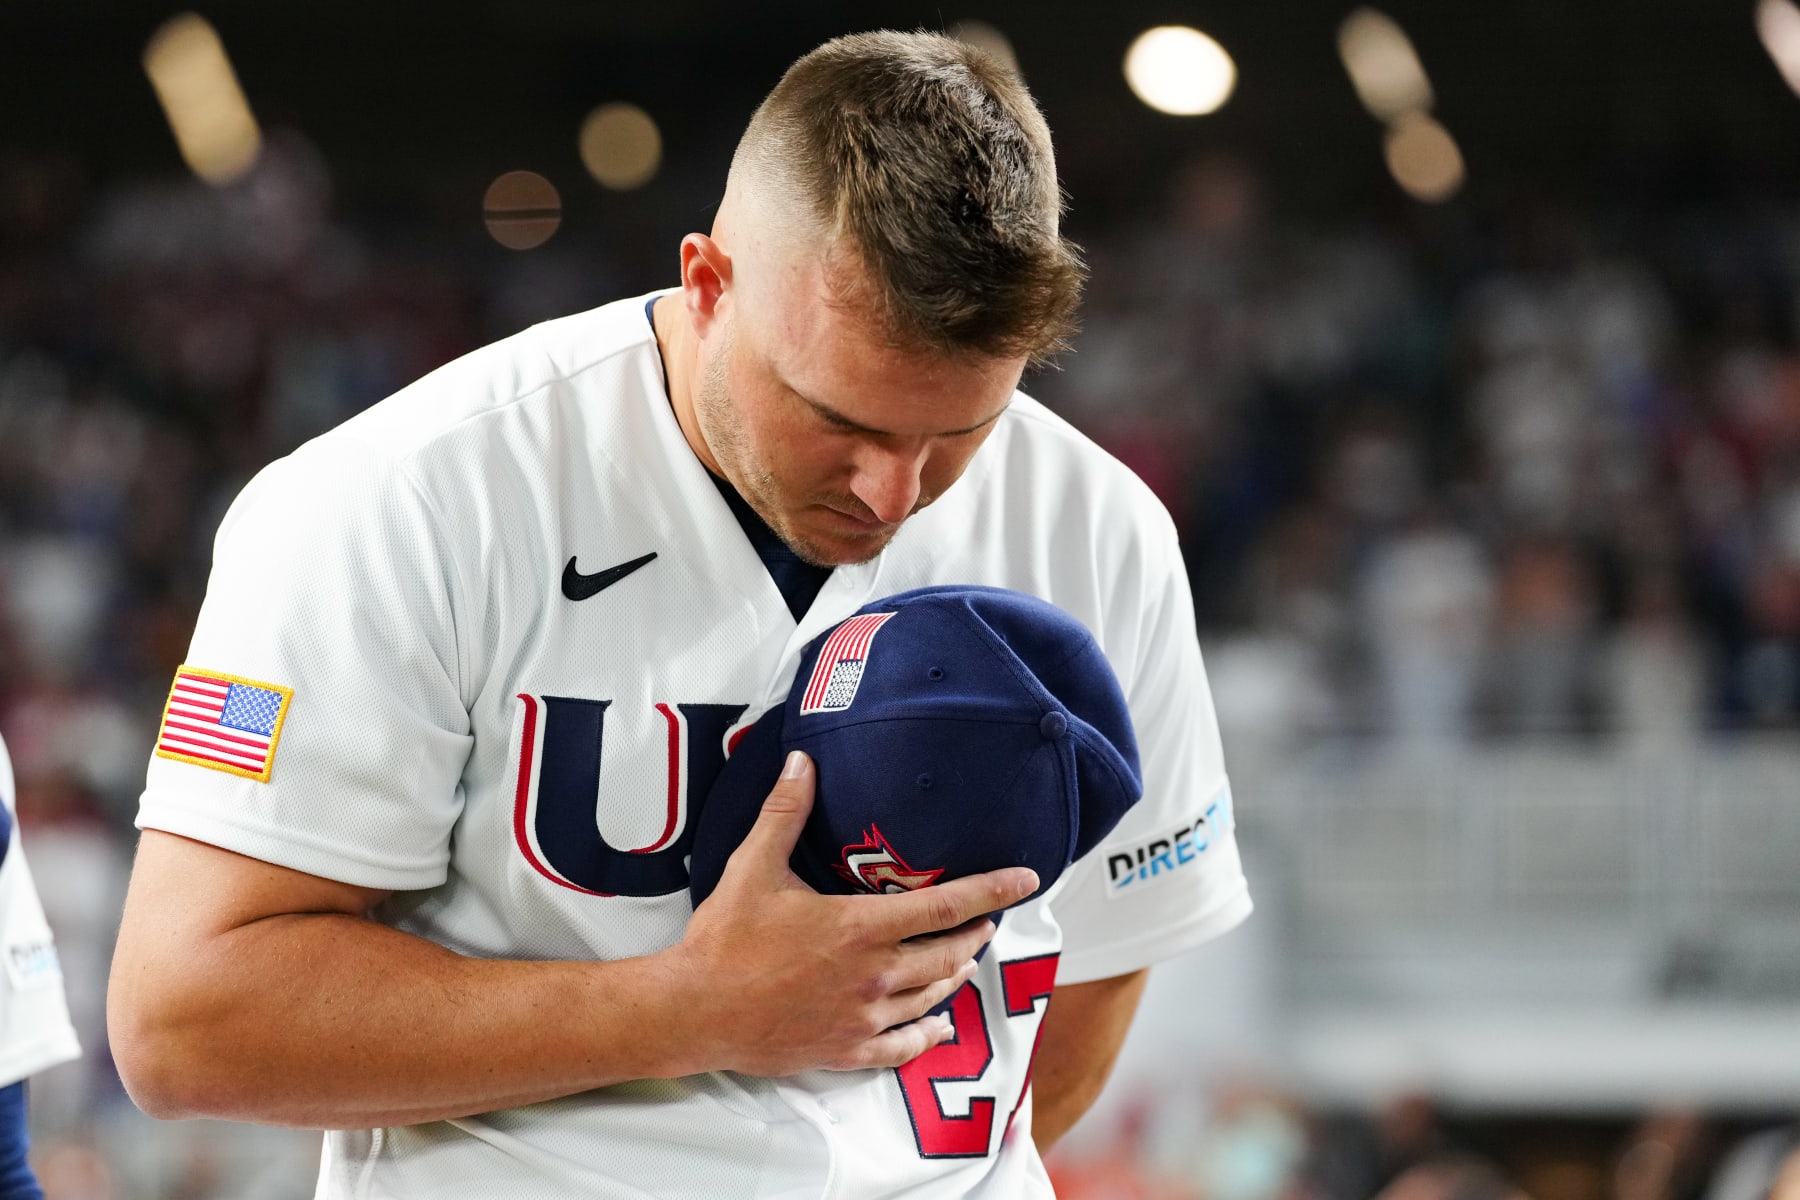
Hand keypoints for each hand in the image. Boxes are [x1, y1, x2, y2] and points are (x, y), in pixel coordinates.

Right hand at [666, 750, 1038, 1076]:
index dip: (993, 890)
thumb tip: (801, 762)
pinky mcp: (846, 1050)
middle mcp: (874, 976)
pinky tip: (940, 1028)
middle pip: (949, 953)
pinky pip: (904, 1047)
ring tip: (966, 958)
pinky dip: (929, 1035)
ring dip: (955, 974)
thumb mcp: (753, 866)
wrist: (694, 1010)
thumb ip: (785, 813)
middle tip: (989, 920)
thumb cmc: (724, 940)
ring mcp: (863, 1018)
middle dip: (977, 933)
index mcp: (860, 928)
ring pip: (932, 996)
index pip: (946, 906)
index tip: (1027, 878)